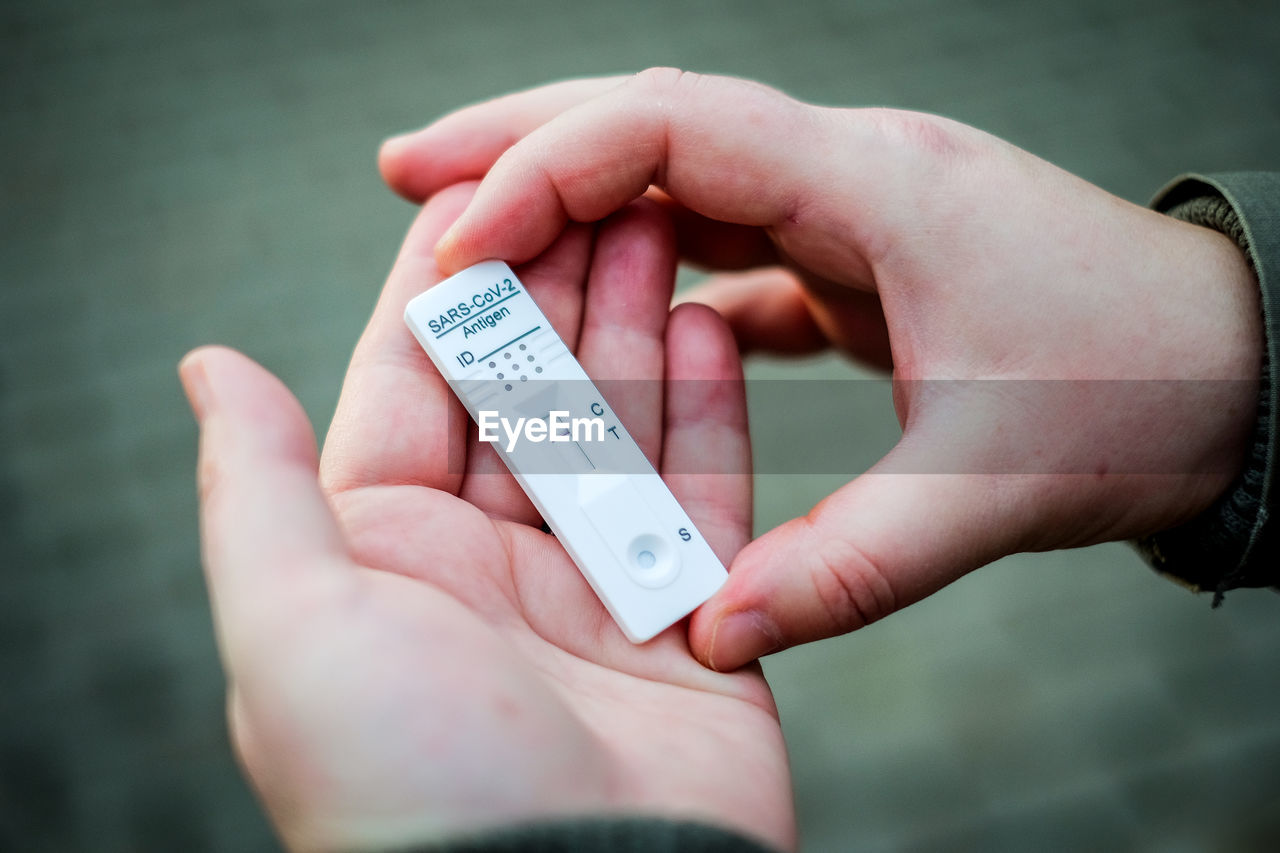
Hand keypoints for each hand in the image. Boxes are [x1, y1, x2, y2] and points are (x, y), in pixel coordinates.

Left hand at [180, 185, 793, 851]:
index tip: (483, 188)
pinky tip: (711, 334)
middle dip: (556, 288)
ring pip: (616, 430)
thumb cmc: (410, 788)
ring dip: (634, 330)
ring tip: (659, 229)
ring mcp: (592, 593)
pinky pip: (700, 498)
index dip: (447, 284)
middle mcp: (485, 570)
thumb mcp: (293, 626)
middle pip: (525, 394)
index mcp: (382, 558)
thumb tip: (209, 365)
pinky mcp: (688, 623)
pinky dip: (706, 417)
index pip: (412, 387)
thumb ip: (256, 488)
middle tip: (595, 186)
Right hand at [379, 69, 1261, 670]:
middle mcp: (852, 171)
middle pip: (657, 116)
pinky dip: (655, 268)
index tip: (456, 236)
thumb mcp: (998, 487)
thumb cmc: (1138, 398)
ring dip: (579, 199)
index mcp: (879, 188)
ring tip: (473, 237)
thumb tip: (715, 637)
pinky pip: (732, 242)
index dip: (554, 168)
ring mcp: (852, 208)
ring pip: (683, 174)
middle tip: (407, 176)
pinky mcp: (858, 257)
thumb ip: (856, 565)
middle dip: (525, 141)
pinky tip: (613, 321)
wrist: (1240, 366)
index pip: (680, 128)